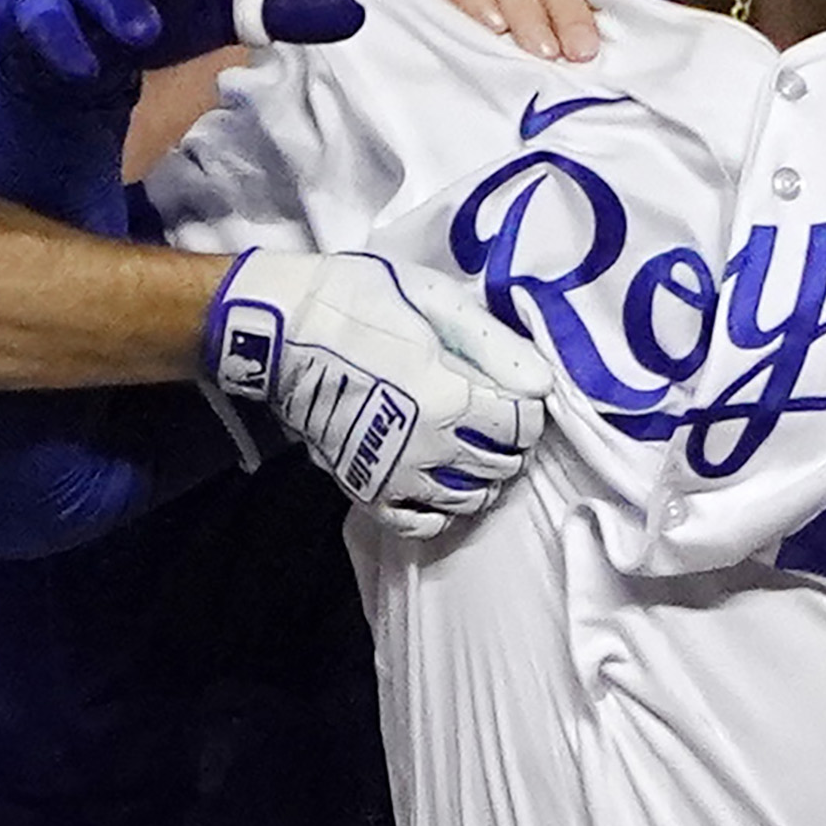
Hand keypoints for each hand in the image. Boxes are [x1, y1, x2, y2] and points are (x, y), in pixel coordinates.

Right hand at [0, 0, 363, 101]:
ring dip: (115, 2)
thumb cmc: (158, 15)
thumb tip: (358, 15)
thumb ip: (281, 13)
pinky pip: (46, 25)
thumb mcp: (221, 16)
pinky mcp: (32, 18)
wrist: (77, 61)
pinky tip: (86, 66)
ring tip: (143, 30)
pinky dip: (65, 44)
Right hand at [203, 249, 552, 536]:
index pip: (523, 426)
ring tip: (468, 447)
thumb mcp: (435, 302)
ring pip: (468, 499)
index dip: (529, 411)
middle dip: (510, 444)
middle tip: (495, 420)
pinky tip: (439, 484)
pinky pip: (420, 524)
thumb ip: (495, 346)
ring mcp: (395, 475)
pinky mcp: (365, 489)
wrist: (282, 328)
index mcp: (450, 398)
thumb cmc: (360, 301)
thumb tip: (543, 383)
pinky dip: (440, 511)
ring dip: (480, 476)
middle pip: (502, 465)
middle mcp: (428, 448)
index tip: (517, 396)